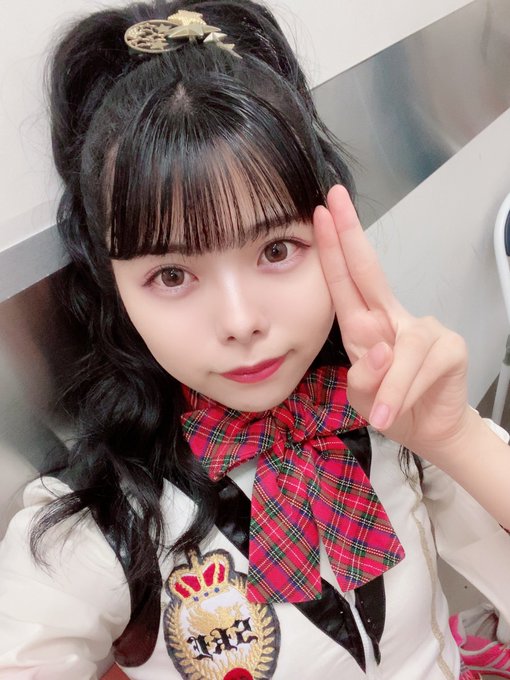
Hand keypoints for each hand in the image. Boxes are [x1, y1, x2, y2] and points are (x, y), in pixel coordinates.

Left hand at [314, 185, 469, 459]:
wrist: (428, 432)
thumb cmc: (390, 405)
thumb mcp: (363, 395)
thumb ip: (362, 378)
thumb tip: (379, 352)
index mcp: (363, 324)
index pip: (344, 281)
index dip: (332, 249)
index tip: (320, 212)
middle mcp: (391, 317)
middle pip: (369, 272)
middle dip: (349, 236)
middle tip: (334, 199)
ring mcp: (423, 329)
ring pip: (402, 346)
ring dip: (390, 385)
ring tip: (381, 415)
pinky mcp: (449, 348)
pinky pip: (422, 366)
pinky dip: (405, 392)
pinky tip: (397, 410)